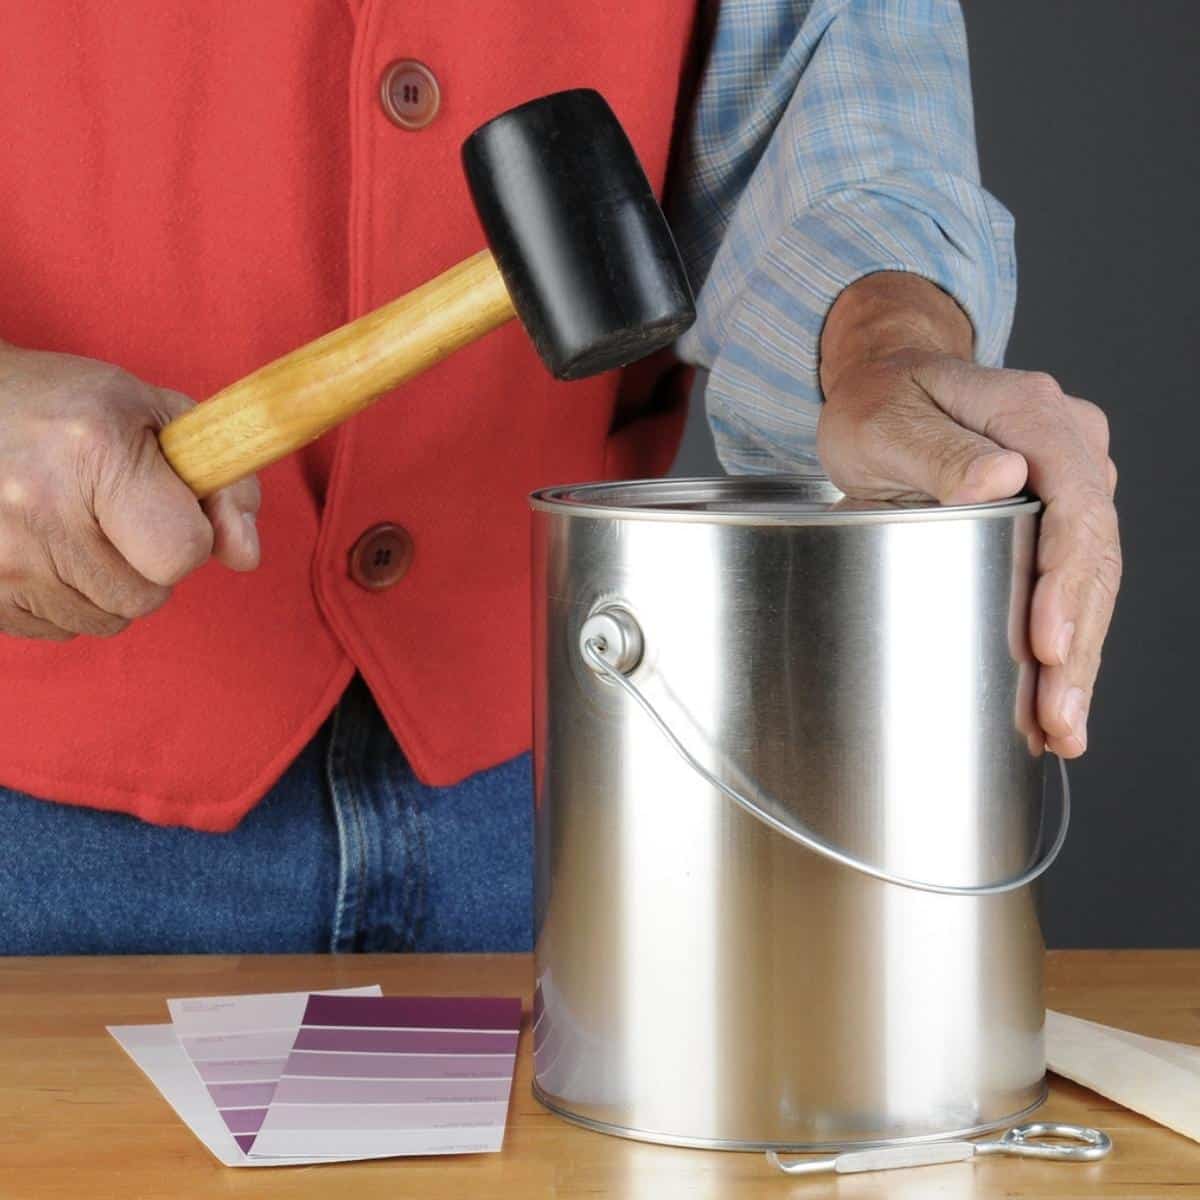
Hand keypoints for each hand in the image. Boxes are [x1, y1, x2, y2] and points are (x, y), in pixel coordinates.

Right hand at [0, 343, 259, 640]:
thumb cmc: (64, 408)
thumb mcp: (152, 416)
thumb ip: (219, 482)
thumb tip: (247, 555)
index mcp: (94, 451)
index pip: (182, 551)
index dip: (190, 534)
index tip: (167, 506)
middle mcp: (38, 508)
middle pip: (146, 596)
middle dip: (148, 563)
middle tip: (113, 514)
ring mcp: (1, 559)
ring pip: (105, 620)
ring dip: (107, 585)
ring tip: (75, 527)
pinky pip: (58, 630)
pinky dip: (64, 599)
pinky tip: (44, 548)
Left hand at [818, 273, 1119, 757]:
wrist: (886, 386)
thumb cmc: (879, 402)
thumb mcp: (885, 419)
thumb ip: (937, 447)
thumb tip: (1001, 478)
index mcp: (1031, 413)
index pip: (1074, 499)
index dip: (1066, 577)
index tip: (1048, 642)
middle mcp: (1066, 445)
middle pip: (1092, 551)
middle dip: (1078, 641)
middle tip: (1057, 715)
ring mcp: (1067, 482)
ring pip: (1091, 577)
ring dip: (1079, 656)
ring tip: (1062, 727)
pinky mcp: (1053, 516)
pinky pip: (1070, 580)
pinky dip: (1066, 640)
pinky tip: (1057, 698)